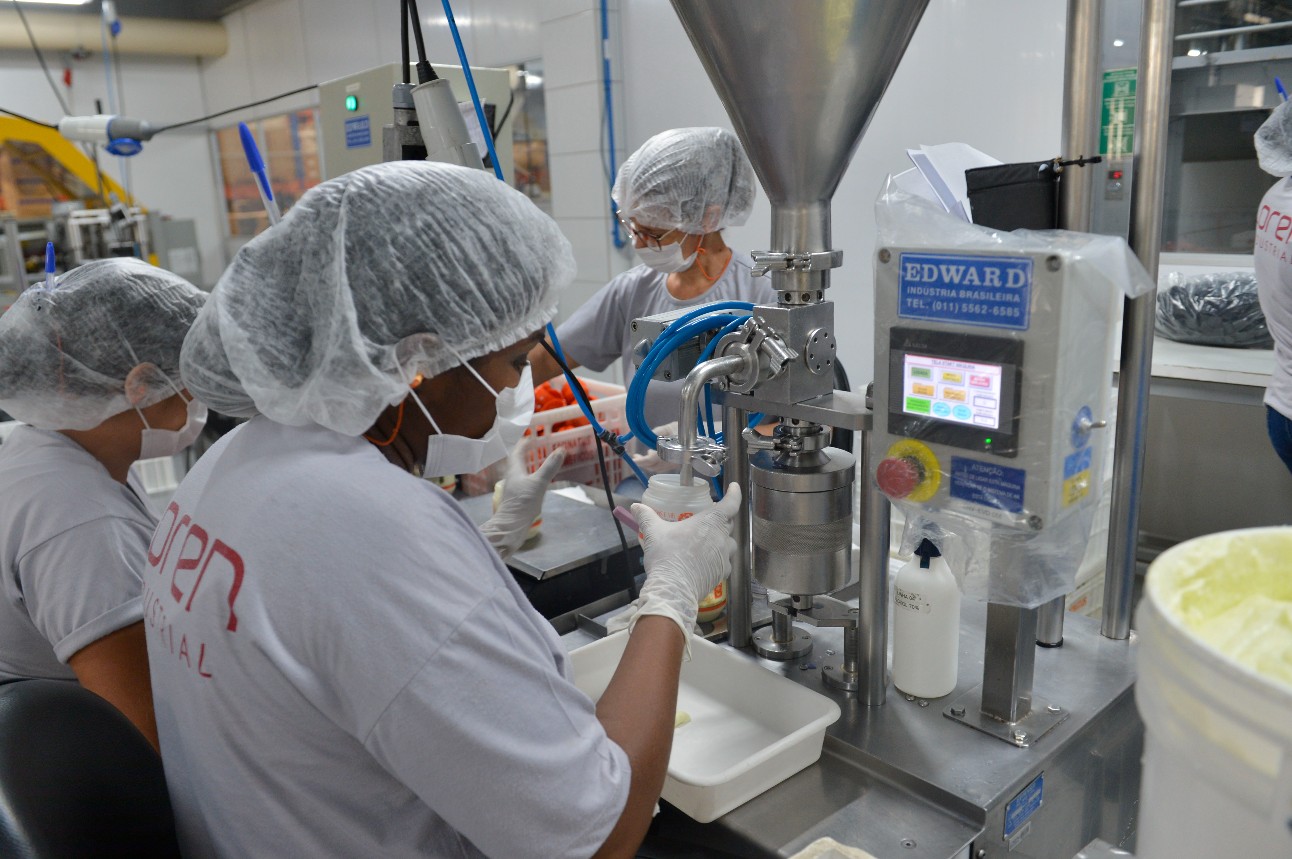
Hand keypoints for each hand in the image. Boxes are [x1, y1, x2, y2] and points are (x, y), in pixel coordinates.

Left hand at [479, 448, 565, 559]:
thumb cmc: (523, 503)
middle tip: (532, 447)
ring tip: (533, 462)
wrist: (511, 526)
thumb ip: (549, 467)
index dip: (523, 444)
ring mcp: (512, 489)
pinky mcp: (515, 498)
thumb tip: (561, 450)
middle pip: (515, 461)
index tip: (530, 437)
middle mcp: (511, 478)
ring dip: (525, 465)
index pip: (517, 452)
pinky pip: (520, 482)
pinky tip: (532, 483)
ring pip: (517, 472)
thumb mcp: (539, 483)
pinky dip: (527, 476)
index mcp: (514, 471)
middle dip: (523, 453)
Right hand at [607, 484, 740, 656]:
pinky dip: (717, 559)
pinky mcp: (722, 573)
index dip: (734, 493)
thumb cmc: (667, 556)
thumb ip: (646, 516)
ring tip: (706, 542)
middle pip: (729, 523)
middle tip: (709, 519)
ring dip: (721, 540)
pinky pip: (724, 562)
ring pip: (729, 544)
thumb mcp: (653, 532)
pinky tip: (705, 562)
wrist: (674, 588)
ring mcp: (724, 556)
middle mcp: (722, 537)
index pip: (731, 503)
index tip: (734, 487)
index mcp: (711, 521)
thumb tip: (636, 507)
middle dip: (722, 519)